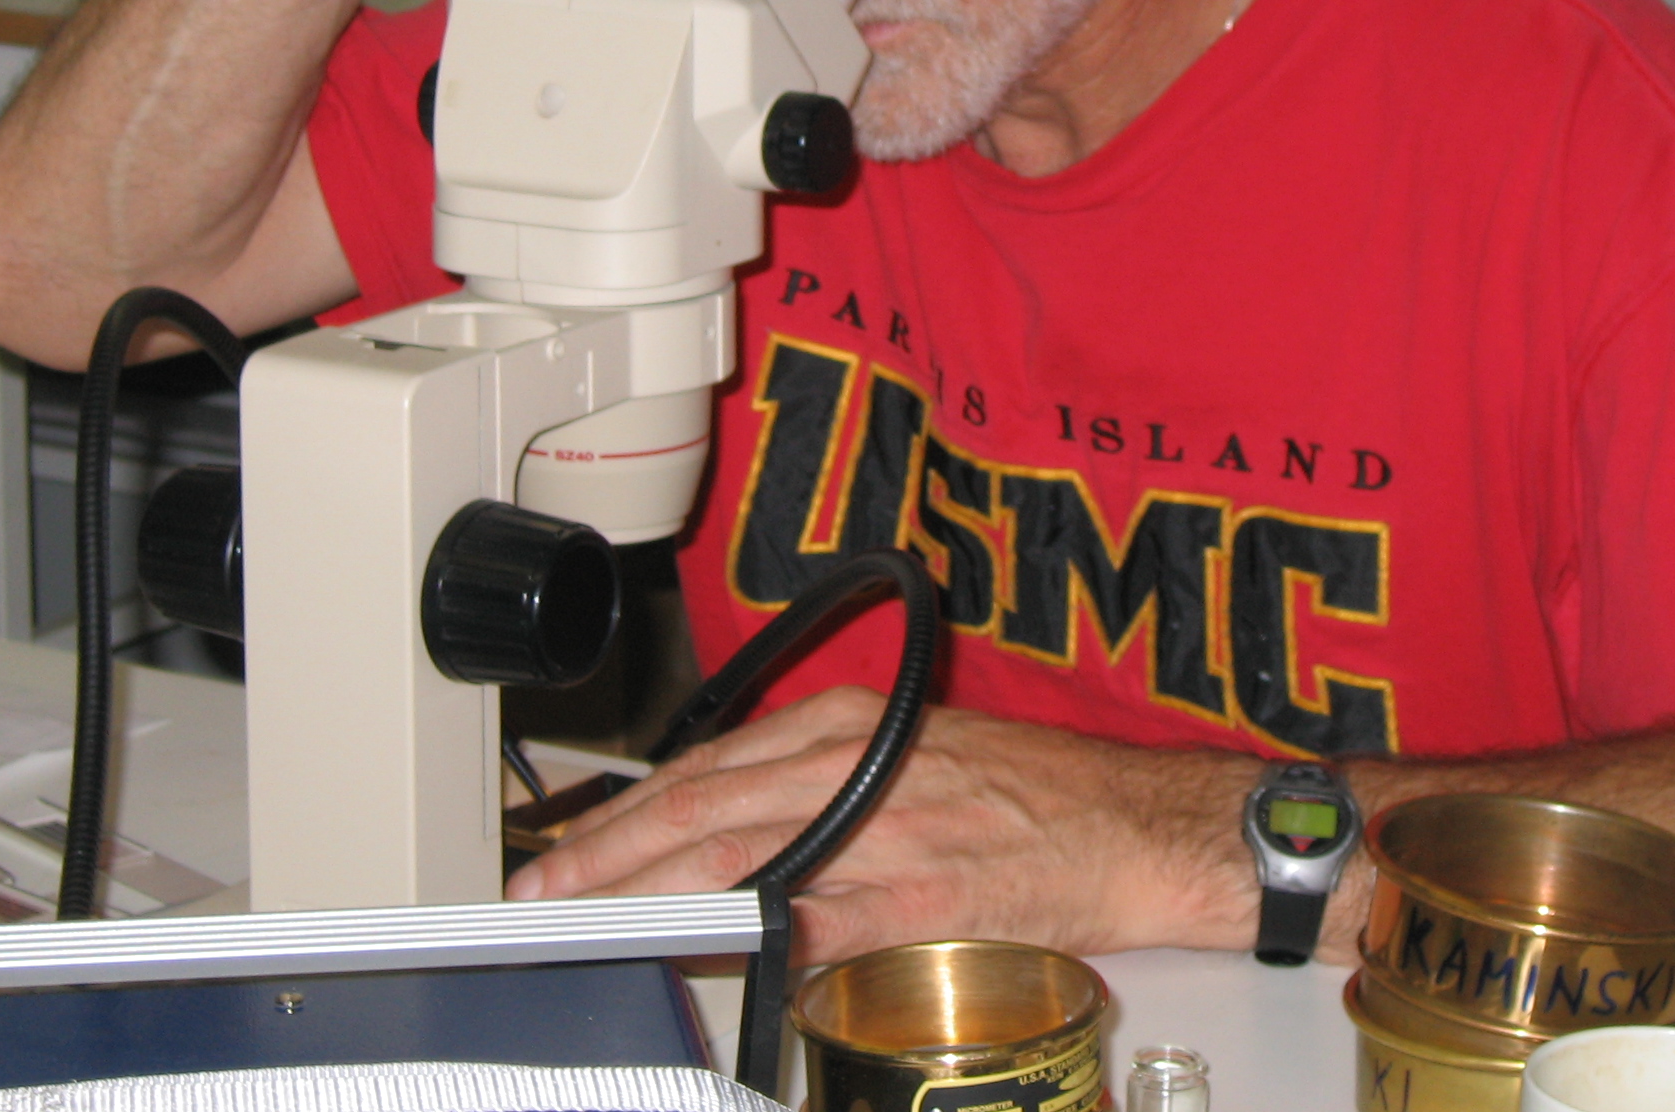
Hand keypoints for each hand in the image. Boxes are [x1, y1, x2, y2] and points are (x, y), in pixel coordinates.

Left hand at [506, 687, 1257, 964]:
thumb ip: (818, 792)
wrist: (1133, 825)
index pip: (703, 766)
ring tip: (585, 922)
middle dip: (606, 851)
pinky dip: (744, 929)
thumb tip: (733, 851)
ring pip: (733, 852)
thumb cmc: (1031, 797)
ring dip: (645, 890)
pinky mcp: (915, 891)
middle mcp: (849, 763)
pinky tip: (700, 949)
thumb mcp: (906, 759)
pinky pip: (810, 912)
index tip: (569, 848)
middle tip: (541, 892)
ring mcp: (878, 827)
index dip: (624, 811)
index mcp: (843, 725)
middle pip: (697, 805)